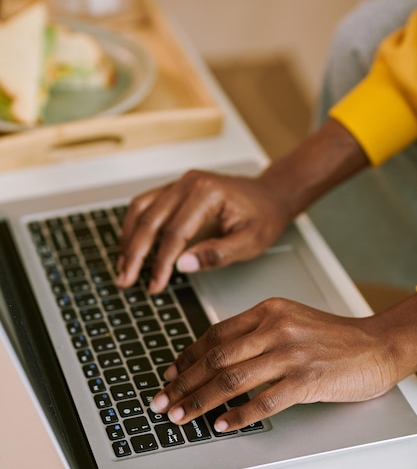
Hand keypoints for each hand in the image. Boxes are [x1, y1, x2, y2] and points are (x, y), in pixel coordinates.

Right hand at [117, 169, 287, 292]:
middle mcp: (188, 183)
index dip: (161, 262)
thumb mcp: (249, 242)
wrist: (269, 195)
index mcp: (207, 193)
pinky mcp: (174, 189)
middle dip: (135, 253)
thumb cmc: (262, 217)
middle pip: (150, 219)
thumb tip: (182, 265)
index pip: (175, 232)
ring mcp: (179, 183)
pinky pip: (145, 205)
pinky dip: (133, 226)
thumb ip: (216, 254)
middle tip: (125, 280)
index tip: (155, 285)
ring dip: (128, 239)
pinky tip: (129, 247)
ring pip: (140, 209)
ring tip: (122, 267)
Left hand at [150, 298, 401, 431]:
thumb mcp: (289, 320)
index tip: (170, 376)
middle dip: (183, 384)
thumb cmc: (332, 337)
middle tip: (163, 401)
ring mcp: (290, 354)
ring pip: (232, 380)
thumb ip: (255, 332)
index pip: (214, 335)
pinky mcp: (306, 380)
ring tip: (181, 416)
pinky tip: (221, 425)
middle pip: (216, 359)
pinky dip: (238, 416)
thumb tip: (216, 357)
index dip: (187, 358)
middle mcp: (275, 328)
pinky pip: (263, 401)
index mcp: (267, 311)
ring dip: (200, 402)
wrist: (376, 345)